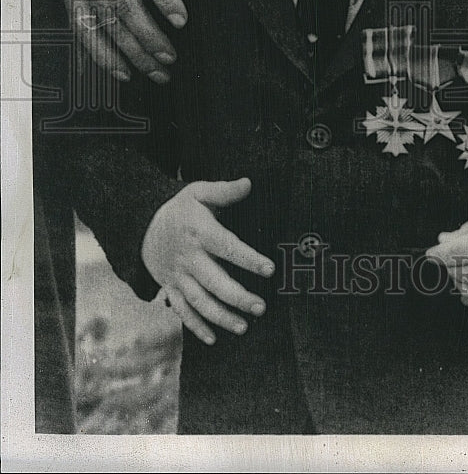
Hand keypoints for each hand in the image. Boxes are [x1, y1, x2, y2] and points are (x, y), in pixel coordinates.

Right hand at [141, 178, 274, 343]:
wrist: (142, 227)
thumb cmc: (180, 209)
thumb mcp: (198, 191)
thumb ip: (224, 190)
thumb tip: (249, 183)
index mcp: (199, 232)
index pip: (227, 247)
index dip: (248, 258)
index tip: (270, 269)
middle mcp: (188, 258)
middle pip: (214, 282)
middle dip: (237, 297)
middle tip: (261, 307)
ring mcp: (177, 276)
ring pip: (199, 301)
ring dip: (221, 317)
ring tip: (243, 327)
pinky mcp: (170, 288)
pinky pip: (182, 311)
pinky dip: (196, 326)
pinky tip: (214, 339)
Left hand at [426, 198, 467, 312]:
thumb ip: (463, 231)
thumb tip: (441, 241)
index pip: (447, 256)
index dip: (435, 254)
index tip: (430, 253)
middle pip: (456, 273)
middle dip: (448, 265)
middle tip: (449, 256)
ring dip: (459, 282)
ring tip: (459, 270)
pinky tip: (466, 294)